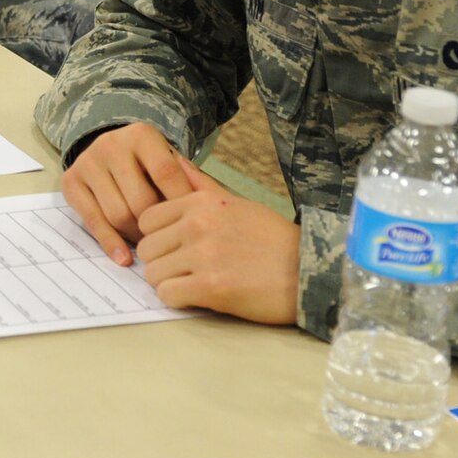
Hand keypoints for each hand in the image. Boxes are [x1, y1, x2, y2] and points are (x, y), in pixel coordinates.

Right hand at [60, 122, 197, 263]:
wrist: (109, 149)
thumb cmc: (149, 164)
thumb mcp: (171, 162)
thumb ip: (191, 181)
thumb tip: (210, 207)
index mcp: (142, 136)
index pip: (167, 174)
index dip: (181, 205)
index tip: (193, 228)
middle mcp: (111, 145)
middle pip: (140, 200)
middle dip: (157, 227)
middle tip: (170, 242)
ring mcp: (88, 162)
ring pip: (117, 214)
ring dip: (136, 236)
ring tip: (150, 244)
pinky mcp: (71, 182)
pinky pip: (93, 221)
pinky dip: (110, 243)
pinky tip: (124, 259)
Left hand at [134, 157, 299, 323]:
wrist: (310, 272)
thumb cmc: (275, 240)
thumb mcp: (238, 203)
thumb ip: (200, 185)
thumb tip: (173, 158)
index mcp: (202, 203)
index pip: (147, 219)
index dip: (158, 237)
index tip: (174, 248)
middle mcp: (199, 224)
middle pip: (147, 248)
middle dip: (162, 262)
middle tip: (185, 270)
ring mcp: (204, 255)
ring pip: (153, 274)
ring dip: (169, 283)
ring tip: (194, 283)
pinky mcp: (210, 287)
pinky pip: (167, 294)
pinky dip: (178, 300)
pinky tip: (199, 296)